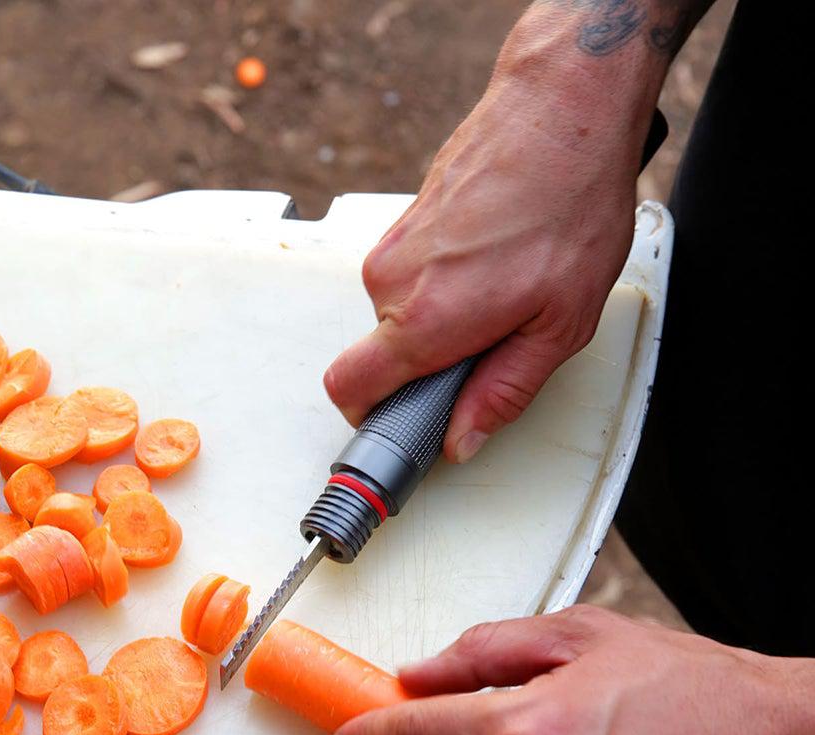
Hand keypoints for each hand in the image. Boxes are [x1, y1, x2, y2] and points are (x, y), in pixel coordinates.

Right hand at [322, 15, 658, 463]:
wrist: (562, 108)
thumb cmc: (569, 205)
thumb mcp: (558, 325)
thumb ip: (502, 393)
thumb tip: (461, 440)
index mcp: (423, 320)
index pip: (350, 389)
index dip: (371, 418)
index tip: (404, 425)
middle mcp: (391, 283)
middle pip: (383, 356)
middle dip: (429, 365)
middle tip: (492, 342)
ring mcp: (392, 248)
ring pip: (398, 316)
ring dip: (439, 320)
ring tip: (501, 290)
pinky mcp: (400, 224)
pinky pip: (408, 279)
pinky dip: (441, 286)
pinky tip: (491, 262)